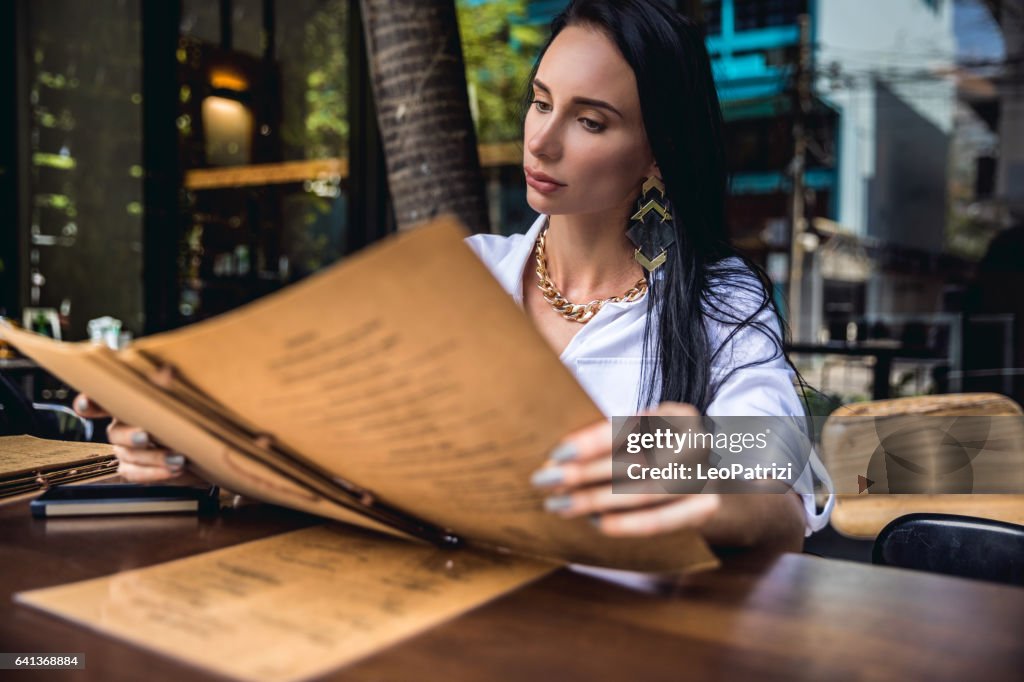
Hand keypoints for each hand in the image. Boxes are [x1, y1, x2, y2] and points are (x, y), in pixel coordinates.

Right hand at [73, 393, 194, 483]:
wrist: (204, 447)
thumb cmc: (189, 417)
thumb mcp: (185, 400)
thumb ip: (171, 386)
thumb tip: (167, 370)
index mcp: (127, 405)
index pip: (101, 401)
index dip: (88, 403)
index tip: (85, 404)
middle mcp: (121, 426)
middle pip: (115, 433)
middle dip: (130, 436)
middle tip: (146, 436)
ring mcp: (125, 450)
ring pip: (128, 455)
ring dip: (153, 457)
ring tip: (178, 458)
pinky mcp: (133, 469)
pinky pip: (134, 473)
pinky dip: (154, 473)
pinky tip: (173, 470)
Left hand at [530, 402, 805, 551]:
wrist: (725, 492)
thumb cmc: (666, 461)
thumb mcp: (647, 441)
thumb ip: (614, 444)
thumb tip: (558, 458)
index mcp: (678, 415)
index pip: (630, 426)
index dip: (592, 441)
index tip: (556, 454)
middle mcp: (698, 441)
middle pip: (633, 459)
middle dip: (584, 473)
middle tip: (545, 481)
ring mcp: (706, 476)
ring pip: (644, 491)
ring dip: (596, 500)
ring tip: (560, 506)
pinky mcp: (707, 509)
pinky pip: (663, 519)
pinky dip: (627, 523)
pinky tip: (596, 524)